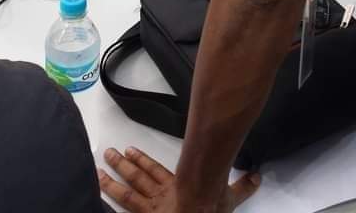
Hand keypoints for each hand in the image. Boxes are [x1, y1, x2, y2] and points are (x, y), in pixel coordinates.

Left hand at [98, 147, 260, 212]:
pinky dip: (113, 203)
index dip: (142, 161)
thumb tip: (257, 175)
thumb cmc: (211, 212)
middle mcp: (160, 198)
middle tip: (107, 152)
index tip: (130, 149)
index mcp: (176, 188)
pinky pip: (128, 210)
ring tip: (98, 170)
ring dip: (111, 182)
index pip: (156, 171)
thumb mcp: (229, 202)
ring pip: (128, 195)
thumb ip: (241, 188)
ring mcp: (151, 212)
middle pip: (138, 179)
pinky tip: (100, 198)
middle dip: (122, 166)